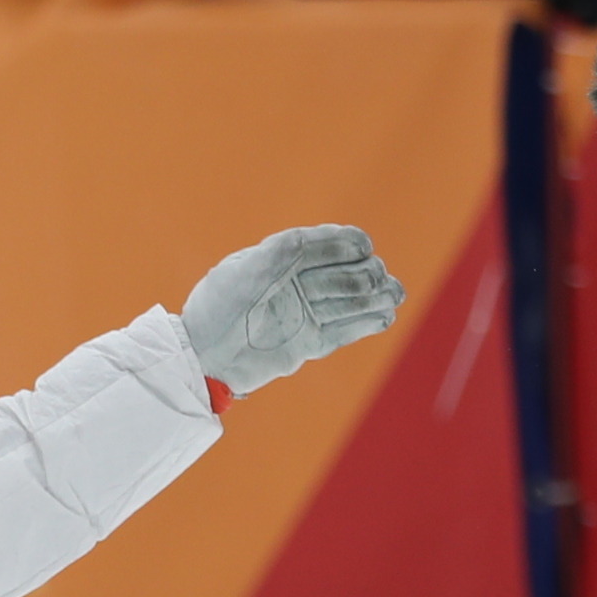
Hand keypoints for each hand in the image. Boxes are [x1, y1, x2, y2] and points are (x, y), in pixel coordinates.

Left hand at [182, 223, 402, 393]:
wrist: (201, 356)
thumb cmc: (218, 307)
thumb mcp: (246, 270)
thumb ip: (283, 252)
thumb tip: (322, 240)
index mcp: (281, 260)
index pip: (325, 245)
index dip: (347, 243)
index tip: (364, 247)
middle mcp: (295, 286)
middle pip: (343, 274)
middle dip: (367, 273)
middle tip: (380, 279)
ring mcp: (302, 316)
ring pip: (348, 303)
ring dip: (375, 298)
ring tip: (395, 295)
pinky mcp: (305, 345)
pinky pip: (342, 333)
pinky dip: (365, 325)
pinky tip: (386, 317)